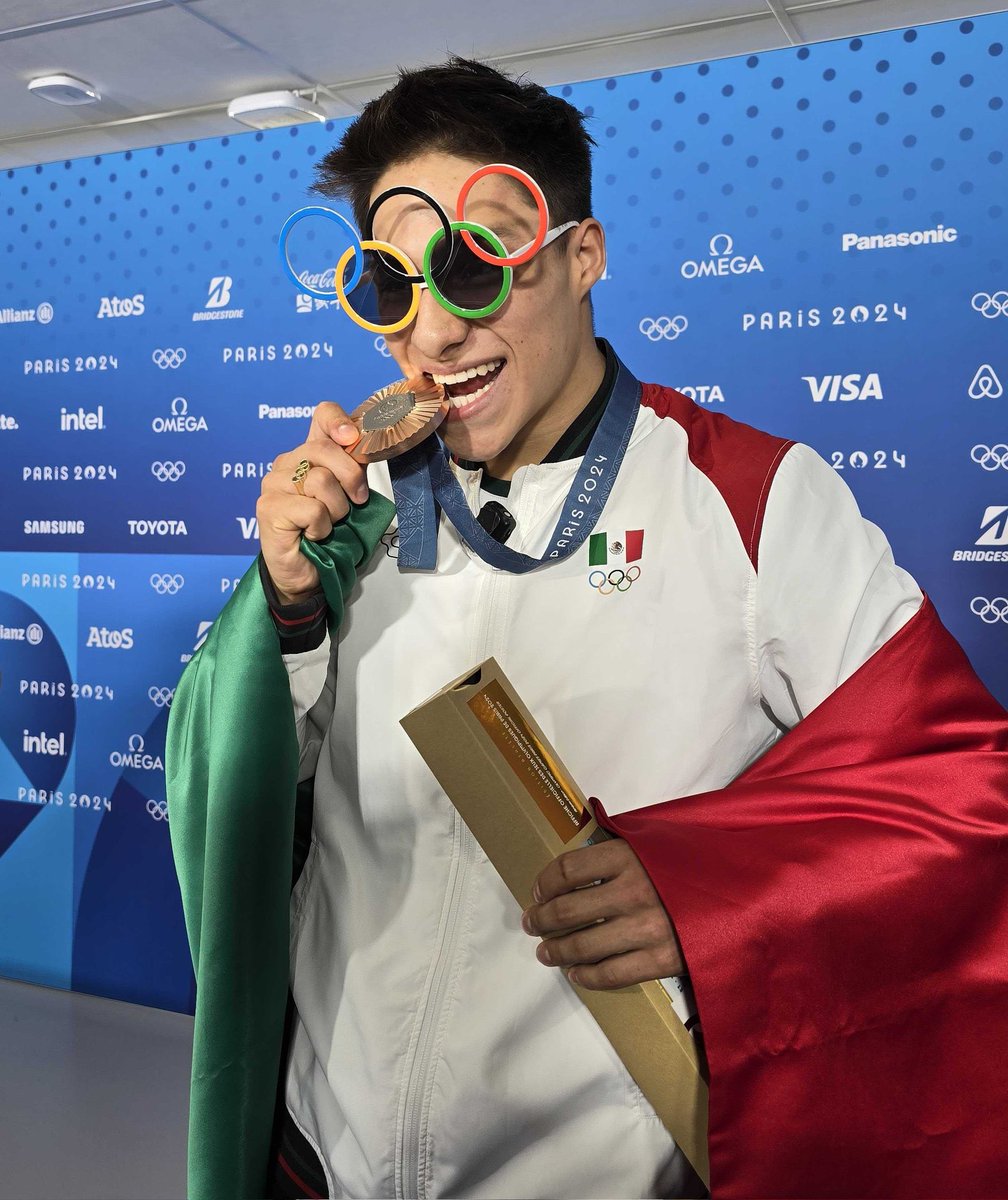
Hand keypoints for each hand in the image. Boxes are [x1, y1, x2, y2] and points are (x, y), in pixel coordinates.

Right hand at [257, 402, 368, 603]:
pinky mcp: (268, 508)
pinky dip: (322, 527)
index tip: (353, 438)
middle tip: (356, 501)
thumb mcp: (350, 495)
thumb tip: (369, 446)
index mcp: (309, 454)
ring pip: (320, 480)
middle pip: (324, 448)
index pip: (322, 415)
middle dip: (351, 477)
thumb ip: (355, 468)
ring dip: (336, 509)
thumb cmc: (331, 534)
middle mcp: (287, 463)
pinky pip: (312, 509)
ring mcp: (273, 484)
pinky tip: (314, 535)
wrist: (308, 573)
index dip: (340, 421)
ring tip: (328, 523)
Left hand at [521, 838, 685, 989]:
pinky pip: (613, 974)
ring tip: (546, 952)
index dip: (545, 881)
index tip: (537, 891)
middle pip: (568, 909)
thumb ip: (624, 844)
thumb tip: (585, 842)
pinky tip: (577, 973)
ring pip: (585, 945)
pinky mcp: (663, 960)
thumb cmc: (700, 861)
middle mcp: (633, 891)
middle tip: (532, 924)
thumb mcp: (661, 839)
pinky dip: (588, 976)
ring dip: (557, 950)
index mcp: (629, 856)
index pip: (569, 868)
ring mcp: (647, 928)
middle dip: (543, 919)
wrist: (751, 891)